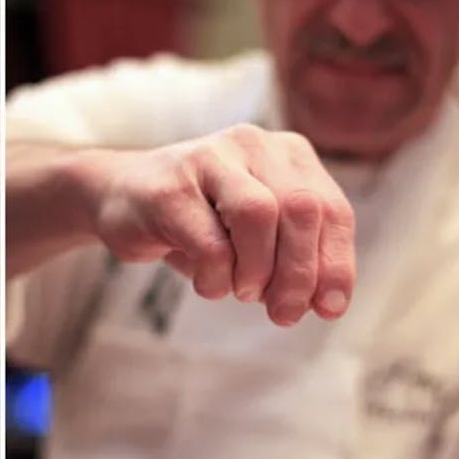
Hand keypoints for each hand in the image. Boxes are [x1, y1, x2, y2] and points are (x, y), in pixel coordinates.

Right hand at [90, 123, 355, 325]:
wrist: (123, 197)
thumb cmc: (204, 224)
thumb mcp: (262, 241)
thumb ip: (298, 263)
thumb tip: (330, 306)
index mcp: (288, 155)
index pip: (332, 210)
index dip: (336, 265)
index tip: (328, 309)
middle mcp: (254, 144)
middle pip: (302, 210)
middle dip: (300, 274)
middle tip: (284, 314)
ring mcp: (210, 158)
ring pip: (259, 215)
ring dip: (257, 272)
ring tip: (241, 291)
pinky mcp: (170, 188)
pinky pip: (211, 244)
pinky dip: (217, 278)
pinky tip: (208, 283)